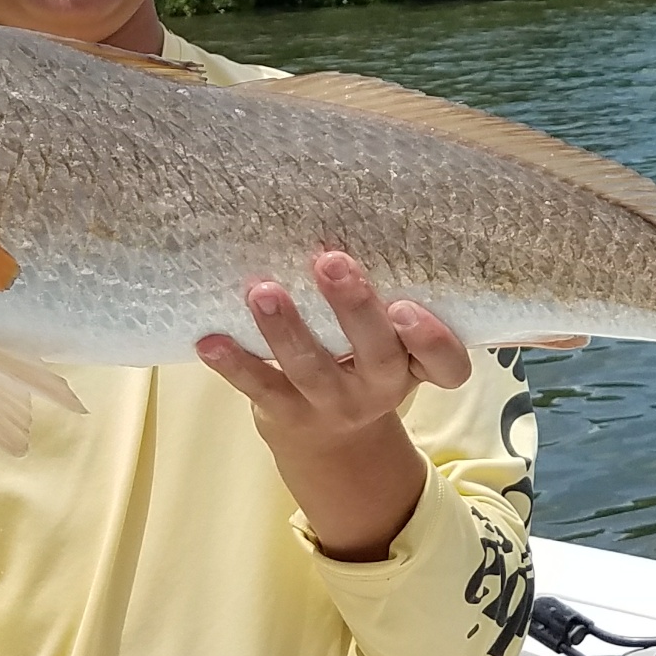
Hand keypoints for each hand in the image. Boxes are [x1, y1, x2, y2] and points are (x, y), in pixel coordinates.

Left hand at [197, 250, 471, 561]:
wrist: (330, 443)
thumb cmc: (361, 364)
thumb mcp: (389, 342)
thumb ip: (379, 300)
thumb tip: (339, 213)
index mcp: (414, 364)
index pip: (446, 363)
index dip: (431, 339)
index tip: (406, 306)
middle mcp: (379, 388)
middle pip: (377, 353)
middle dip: (355, 308)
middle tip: (332, 262)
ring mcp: (332, 404)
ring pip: (310, 368)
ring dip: (286, 328)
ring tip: (263, 291)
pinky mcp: (286, 413)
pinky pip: (259, 388)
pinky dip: (234, 364)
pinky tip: (209, 341)